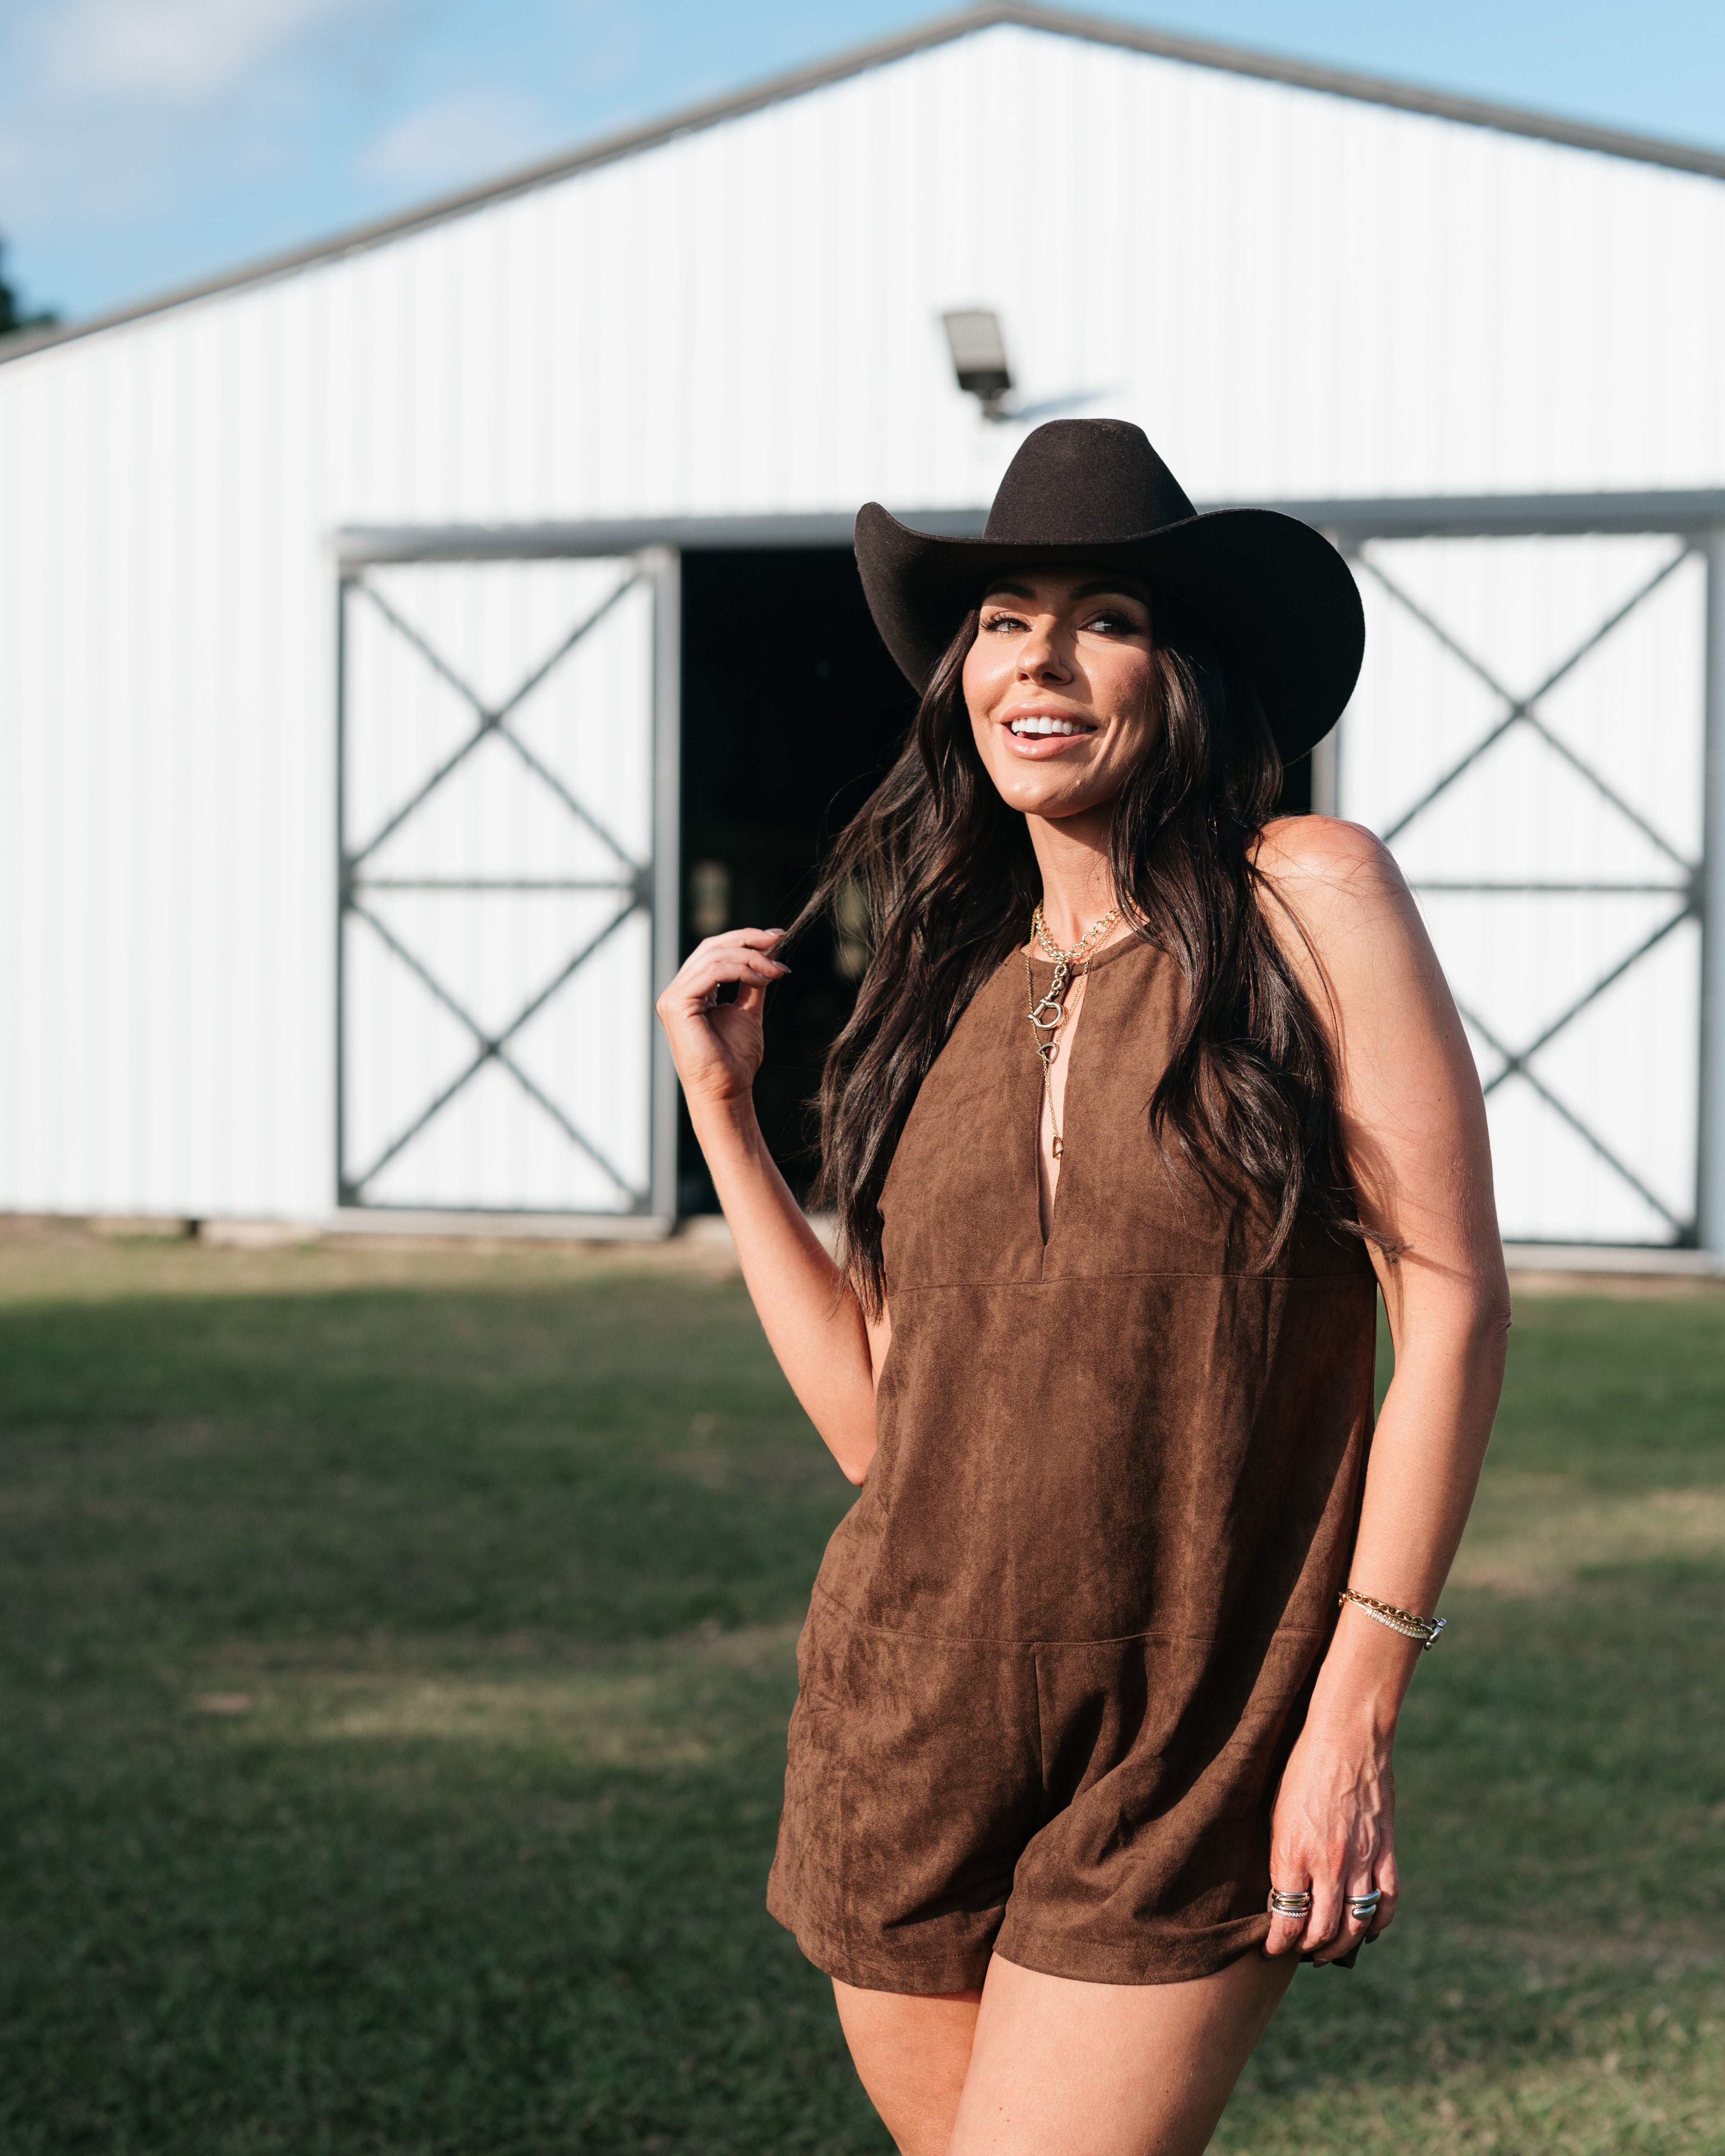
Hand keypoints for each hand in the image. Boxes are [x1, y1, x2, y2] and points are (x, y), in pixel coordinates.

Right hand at [655, 929, 790, 1109]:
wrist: (728, 1090)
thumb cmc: (736, 1059)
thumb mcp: (748, 1010)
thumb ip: (752, 980)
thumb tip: (768, 951)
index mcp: (690, 991)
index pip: (713, 951)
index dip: (744, 939)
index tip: (777, 937)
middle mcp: (676, 992)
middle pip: (712, 947)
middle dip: (749, 940)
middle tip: (779, 940)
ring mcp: (672, 997)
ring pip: (714, 956)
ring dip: (752, 958)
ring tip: (776, 971)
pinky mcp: (676, 1004)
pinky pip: (713, 971)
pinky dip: (742, 970)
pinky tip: (763, 979)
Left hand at [1263, 1714, 1399, 1964]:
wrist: (1345, 1737)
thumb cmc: (1301, 1770)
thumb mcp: (1276, 1812)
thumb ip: (1282, 1856)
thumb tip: (1282, 1894)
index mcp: (1293, 1852)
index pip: (1287, 1919)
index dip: (1279, 1943)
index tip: (1272, 1949)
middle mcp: (1328, 1863)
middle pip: (1322, 1930)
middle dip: (1308, 1949)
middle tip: (1300, 1952)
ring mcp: (1361, 1859)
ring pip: (1356, 1923)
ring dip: (1341, 1944)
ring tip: (1329, 1950)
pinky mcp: (1385, 1850)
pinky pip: (1387, 1901)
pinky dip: (1378, 1923)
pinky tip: (1368, 1930)